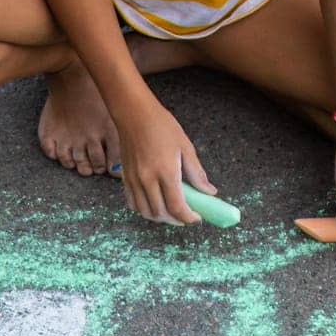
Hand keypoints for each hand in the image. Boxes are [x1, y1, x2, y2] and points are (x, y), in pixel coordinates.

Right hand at [113, 96, 216, 224]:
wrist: (133, 114)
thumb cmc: (161, 125)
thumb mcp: (185, 147)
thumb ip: (197, 173)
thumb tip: (210, 192)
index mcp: (166, 172)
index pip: (177, 207)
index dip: (188, 218)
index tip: (197, 217)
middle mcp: (148, 180)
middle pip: (161, 214)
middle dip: (176, 221)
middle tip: (186, 217)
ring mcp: (134, 180)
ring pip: (146, 212)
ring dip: (160, 218)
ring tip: (171, 213)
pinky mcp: (125, 178)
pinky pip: (133, 203)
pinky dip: (144, 210)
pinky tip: (154, 205)